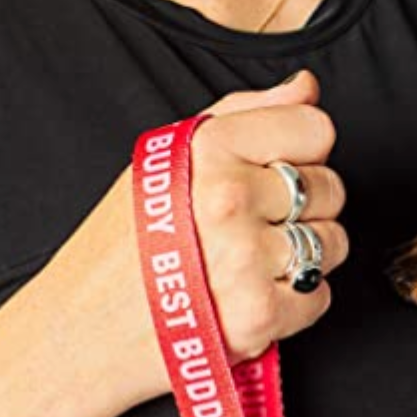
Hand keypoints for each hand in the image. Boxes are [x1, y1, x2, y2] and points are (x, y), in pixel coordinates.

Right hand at [46, 70, 347, 416]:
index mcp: (209, 150)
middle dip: (302, 207)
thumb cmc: (126, 243)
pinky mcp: (260, 315)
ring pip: (333, 243)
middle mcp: (229, 199)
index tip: (272, 171)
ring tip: (253, 261)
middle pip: (330, 187)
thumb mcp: (173, 156)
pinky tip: (253, 295)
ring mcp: (246, 259)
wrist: (83, 328)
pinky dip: (297, 302)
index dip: (300, 152)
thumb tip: (306, 88)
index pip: (316, 130)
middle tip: (254, 225)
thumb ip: (246, 115)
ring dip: (305, 256)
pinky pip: (321, 296)